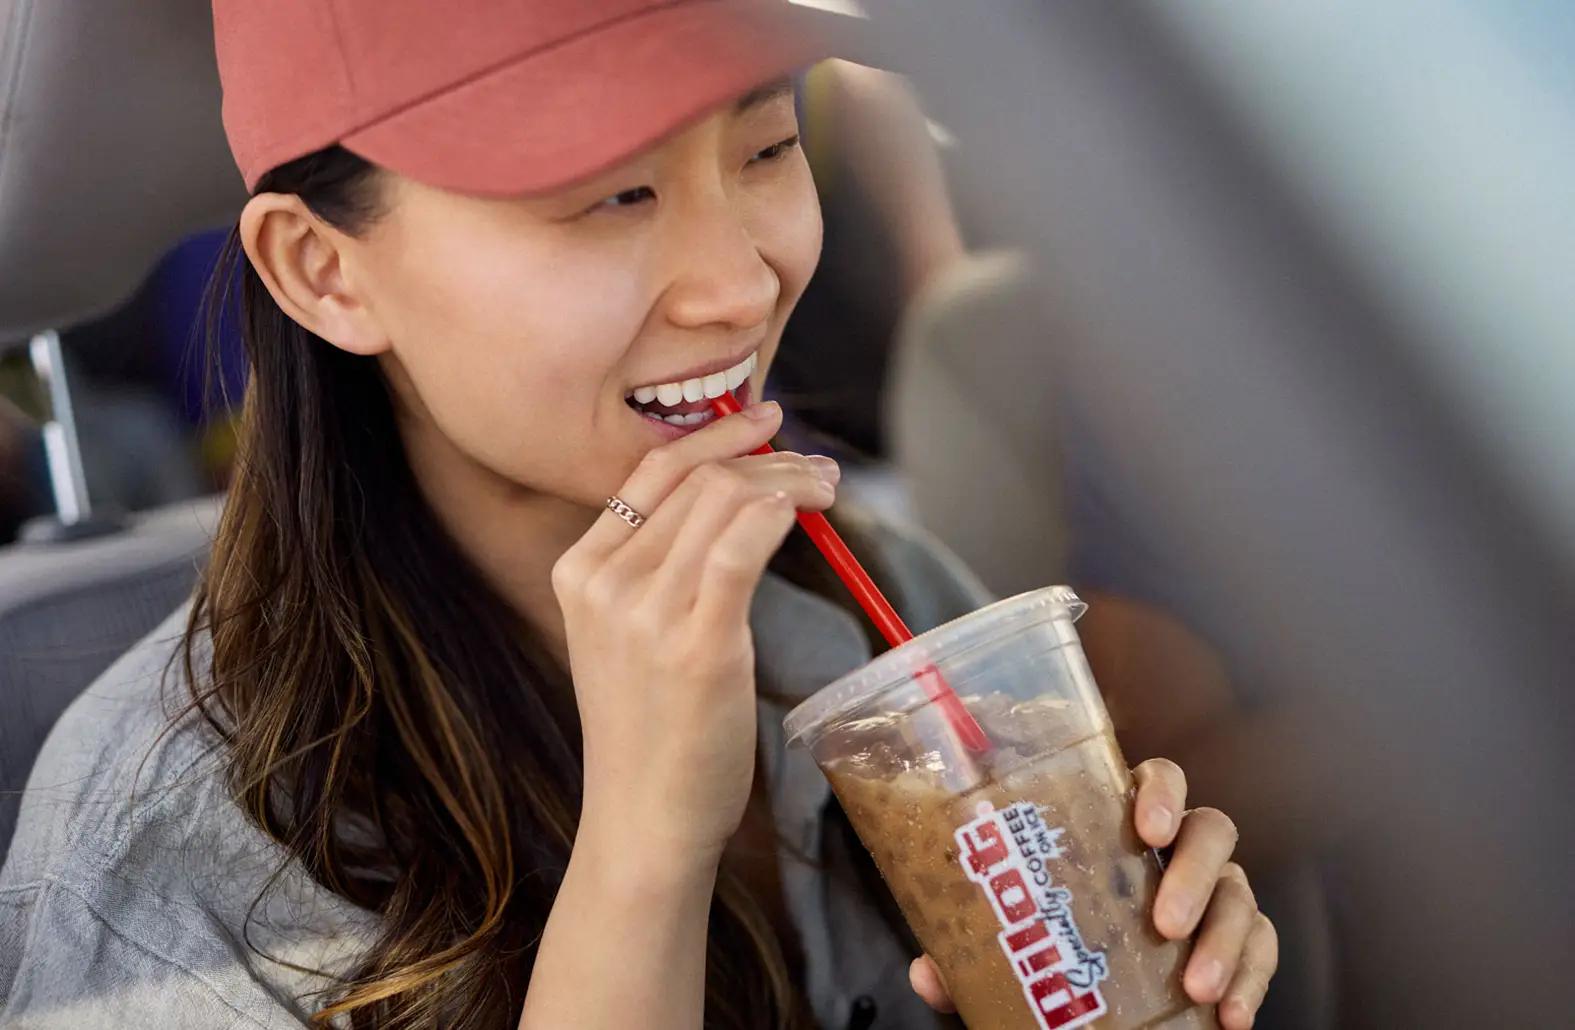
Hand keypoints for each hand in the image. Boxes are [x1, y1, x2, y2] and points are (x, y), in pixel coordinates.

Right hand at [551, 400, 840, 867]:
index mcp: (578, 572)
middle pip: (696, 480)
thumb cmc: (649, 729)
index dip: (713, 438)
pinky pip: (744, 544)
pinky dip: (782, 512)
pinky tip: (809, 511)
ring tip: (827, 489)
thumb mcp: (623, 636)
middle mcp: (604, 582)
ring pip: (726, 502)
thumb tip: (735, 502)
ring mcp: (647, 613)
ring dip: (789, 482)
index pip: (650, 472)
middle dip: (766, 458)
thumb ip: (656, 572)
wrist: (644, 817)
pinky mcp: (698, 644)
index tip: (762, 423)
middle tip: (817, 468)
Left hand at [910, 758, 1278, 1028]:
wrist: (1091, 993)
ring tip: (1197, 986)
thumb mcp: (1009, 940)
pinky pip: (1264, 946)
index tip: (1144, 827)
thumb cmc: (1050, 938)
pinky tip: (1231, 1015)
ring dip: (1225, 937)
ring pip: (1243, 890)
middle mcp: (1178, 847)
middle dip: (1194, 872)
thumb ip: (974, 949)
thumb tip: (929, 973)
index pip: (1156, 778)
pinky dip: (1254, 979)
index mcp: (1121, 823)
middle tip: (1164, 923)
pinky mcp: (1243, 940)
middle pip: (1211, 829)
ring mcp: (1216, 891)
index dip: (1159, 791)